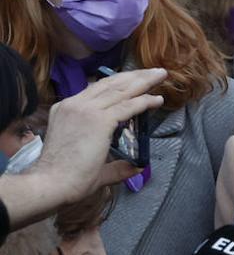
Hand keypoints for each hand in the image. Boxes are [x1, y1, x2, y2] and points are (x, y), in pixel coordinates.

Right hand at [30, 68, 166, 203]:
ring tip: (160, 75)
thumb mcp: (90, 161)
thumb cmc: (66, 177)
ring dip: (144, 81)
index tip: (136, 80)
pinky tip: (157, 100)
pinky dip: (145, 101)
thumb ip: (116, 164)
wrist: (51, 183)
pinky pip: (128, 106)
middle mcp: (74, 104)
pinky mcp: (99, 120)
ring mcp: (85, 110)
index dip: (119, 83)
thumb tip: (136, 167)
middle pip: (110, 83)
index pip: (96, 89)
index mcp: (66, 109)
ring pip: (121, 90)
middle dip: (135, 76)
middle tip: (154, 72)